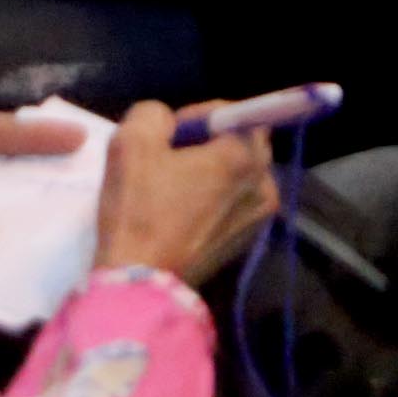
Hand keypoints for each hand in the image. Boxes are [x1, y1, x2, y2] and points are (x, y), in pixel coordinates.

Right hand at [91, 99, 276, 286]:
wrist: (140, 284)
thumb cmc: (138, 211)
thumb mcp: (131, 143)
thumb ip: (154, 114)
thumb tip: (168, 123)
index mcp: (245, 155)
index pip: (234, 112)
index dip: (197, 116)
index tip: (168, 136)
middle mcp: (265, 182)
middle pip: (242, 142)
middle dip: (207, 142)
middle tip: (168, 159)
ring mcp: (260, 215)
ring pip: (238, 173)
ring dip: (210, 171)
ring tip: (171, 186)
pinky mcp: (248, 240)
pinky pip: (234, 202)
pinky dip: (213, 197)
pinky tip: (180, 211)